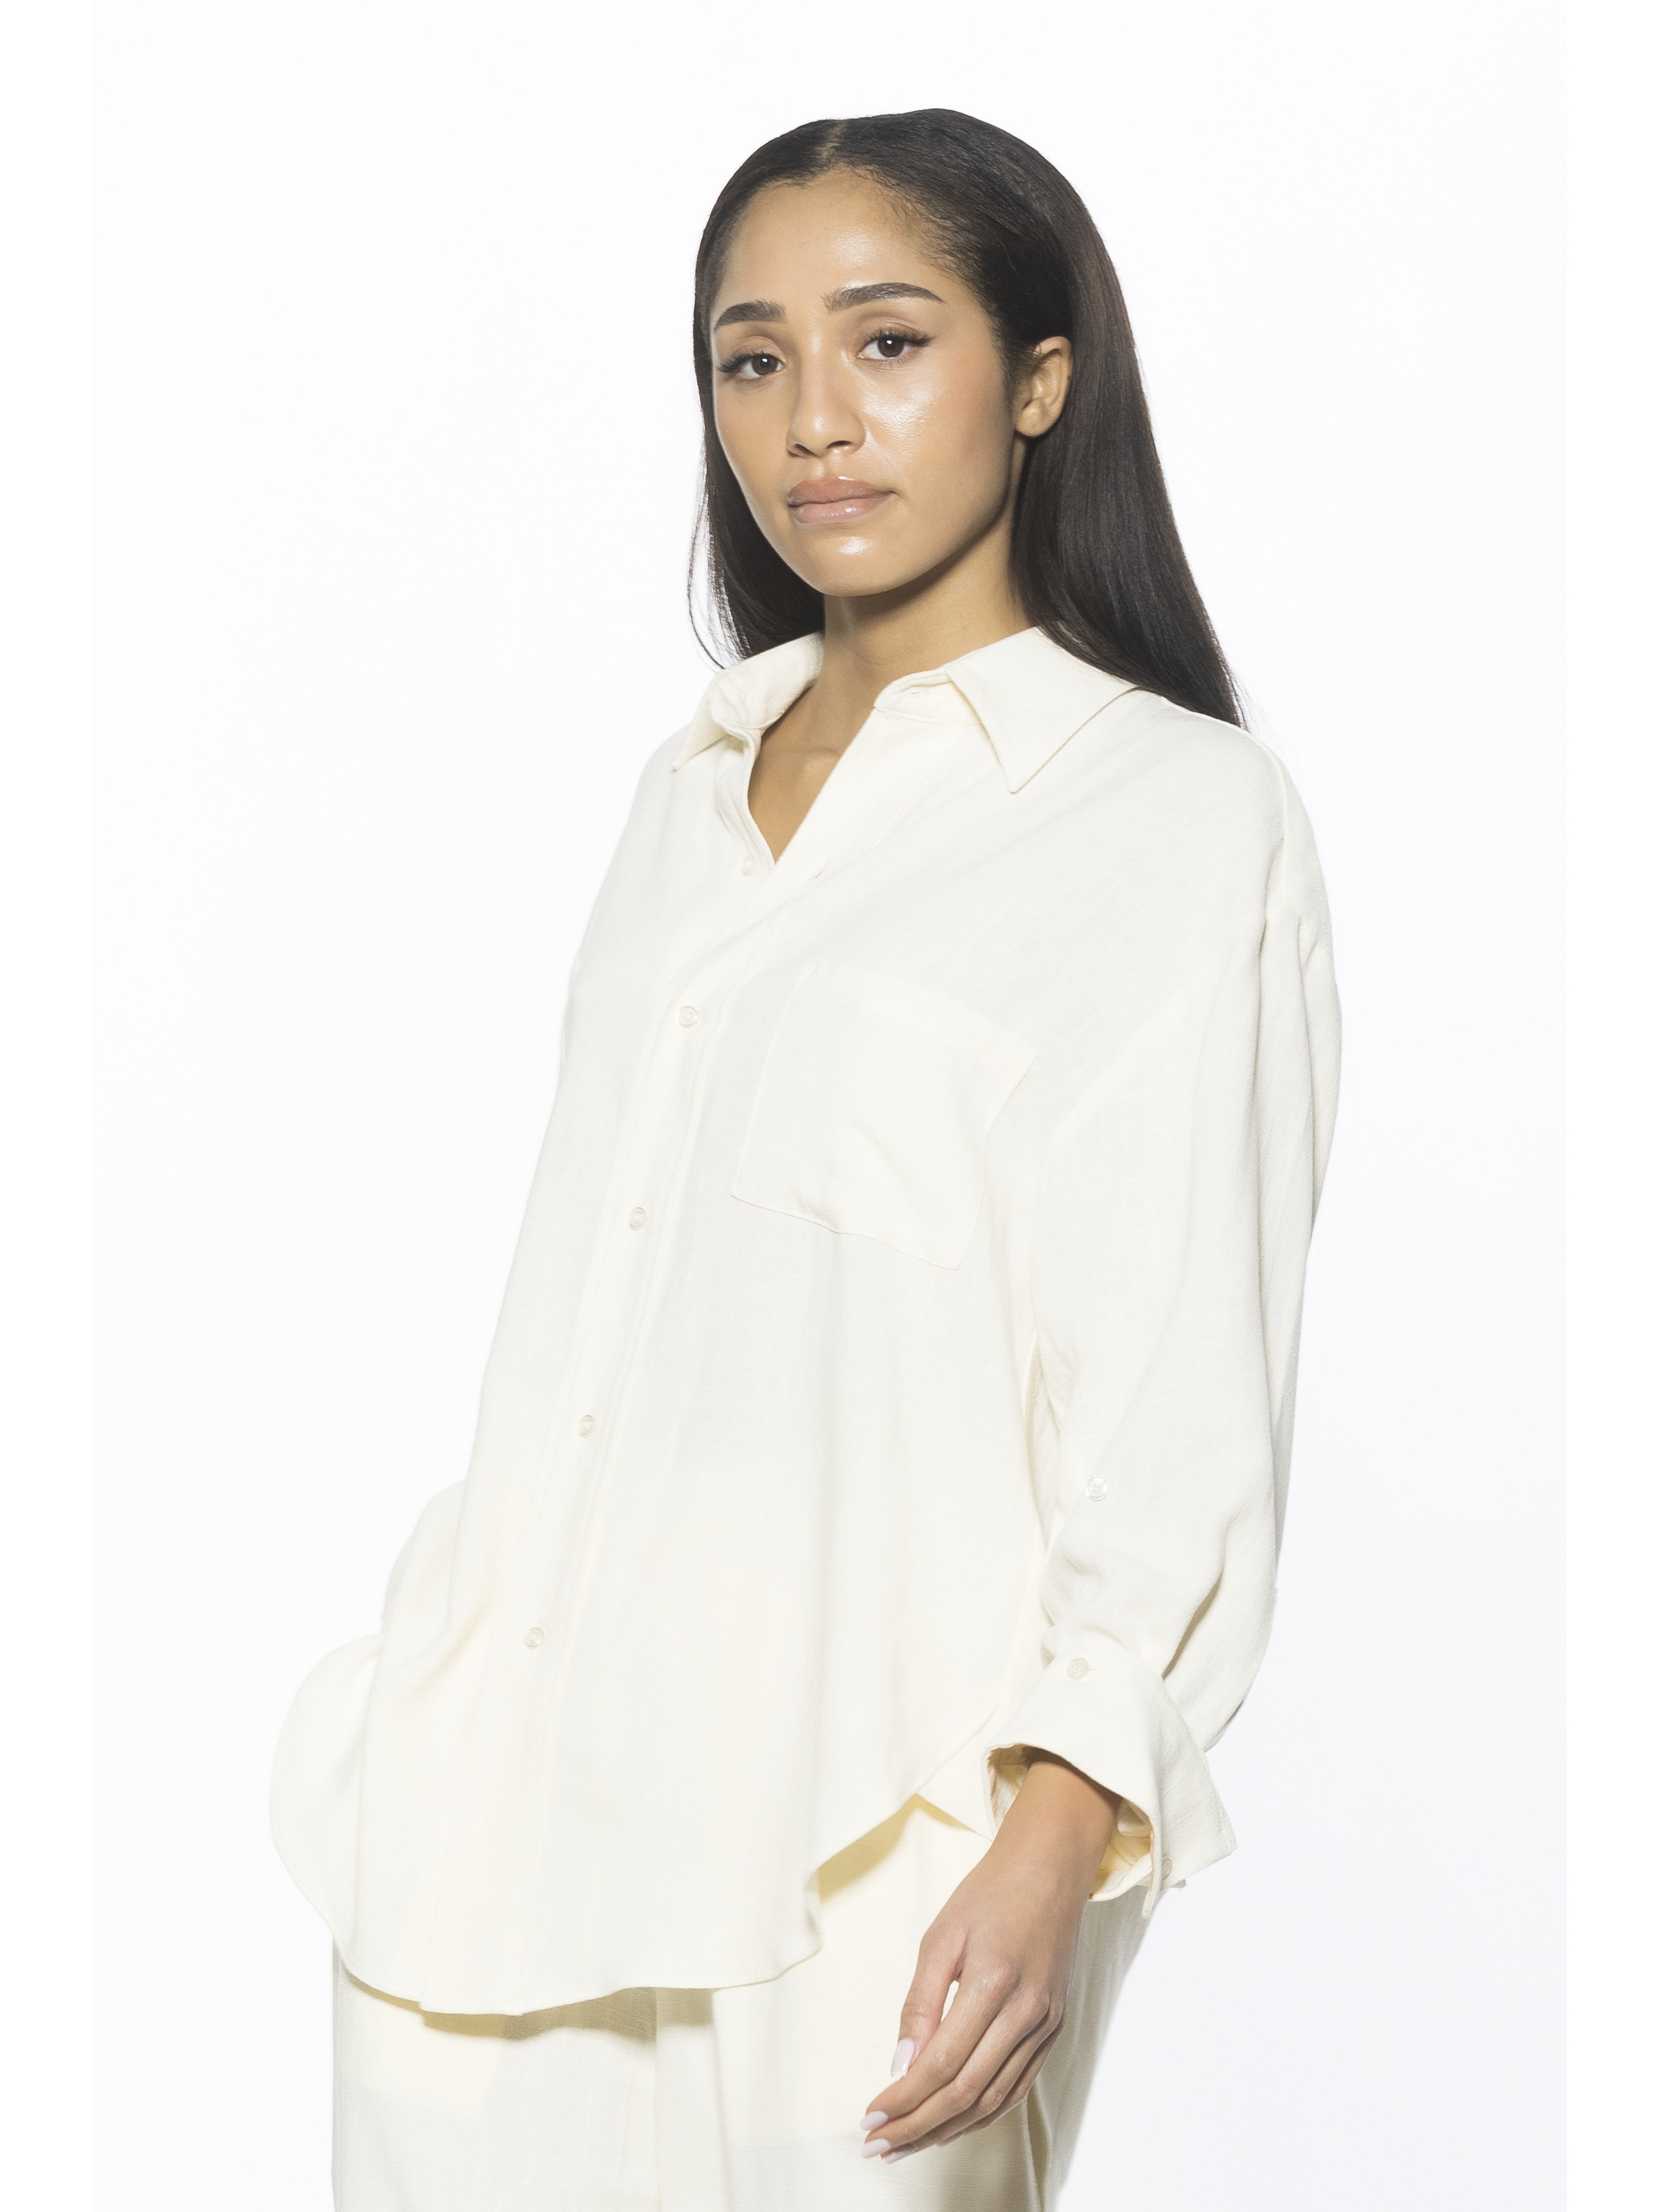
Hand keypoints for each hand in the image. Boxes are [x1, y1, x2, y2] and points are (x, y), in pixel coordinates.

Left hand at [860, 1754, 1119, 2163]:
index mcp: (993, 1982)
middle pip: (966, 2092)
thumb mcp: (940, 1937)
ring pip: (993, 2100)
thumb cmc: (988, 1895)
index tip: (870, 2118)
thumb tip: (900, 2065)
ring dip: (946, 2130)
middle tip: (878, 2146)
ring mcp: (1045, 2025)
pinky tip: (951, 2124)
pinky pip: (1017, 2088)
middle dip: (917, 2126)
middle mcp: (1026, 2012)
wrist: (1049, 1870)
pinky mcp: (1054, 2029)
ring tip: (906, 2144)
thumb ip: (919, 2003)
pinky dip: (982, 2114)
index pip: (942, 2064)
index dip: (904, 2099)